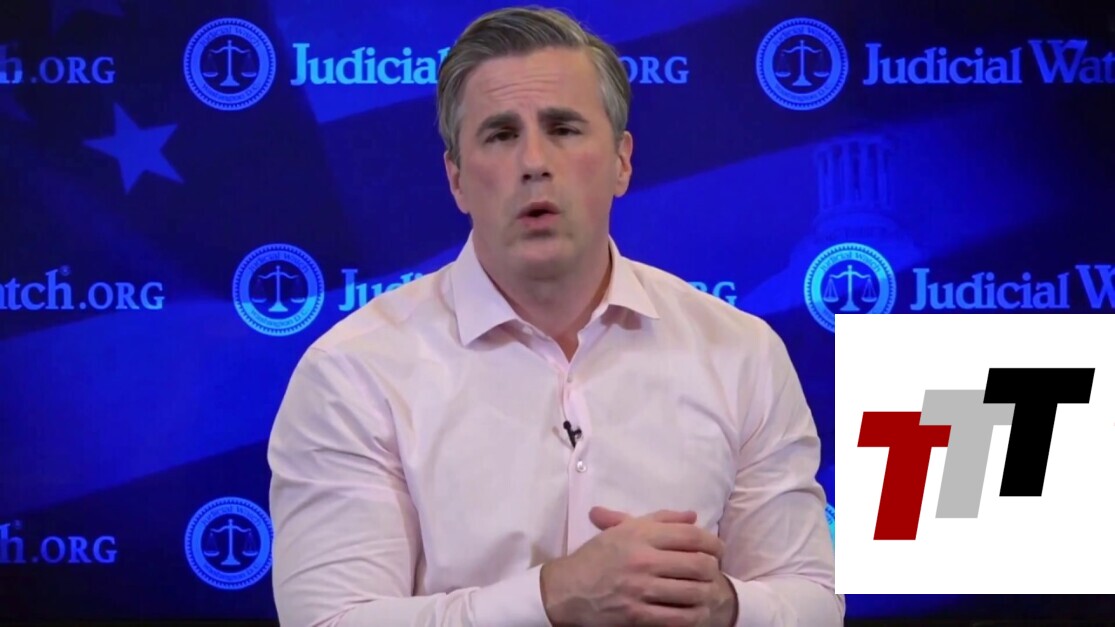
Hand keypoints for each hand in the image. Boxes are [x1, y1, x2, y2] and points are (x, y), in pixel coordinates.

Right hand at [540, 506, 737, 626]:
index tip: (718, 550)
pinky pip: (677, 618)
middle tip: (713, 572)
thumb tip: (693, 516)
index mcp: (639, 535)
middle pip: (697, 564)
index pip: (690, 535)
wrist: (567, 590)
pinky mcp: (636, 615)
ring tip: (707, 592)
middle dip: (713, 569)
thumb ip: (660, 520)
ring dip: (706, 593)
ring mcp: (639, 589)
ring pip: (692, 592)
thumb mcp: (624, 530)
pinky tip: (696, 612)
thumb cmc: (597, 557)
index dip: (713, 542)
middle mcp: (642, 560)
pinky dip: (693, 616)